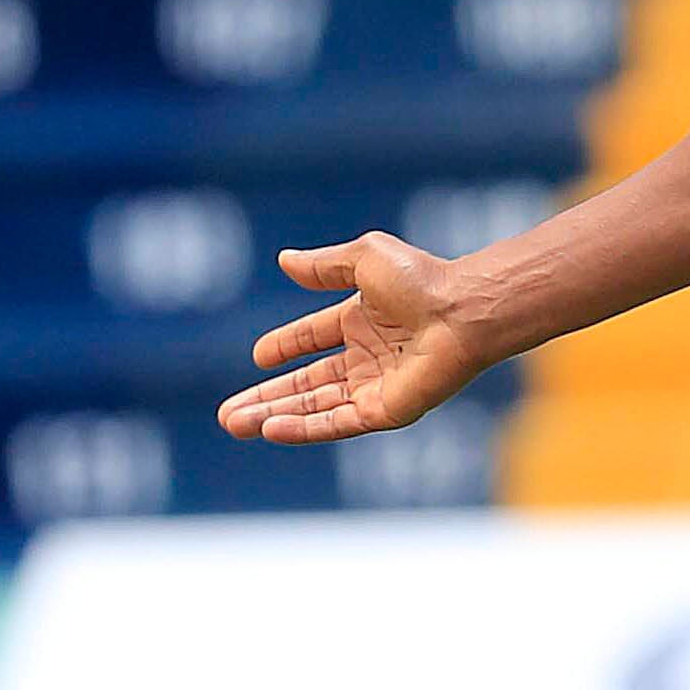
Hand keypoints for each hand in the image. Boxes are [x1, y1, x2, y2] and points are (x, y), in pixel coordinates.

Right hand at [217, 232, 493, 445]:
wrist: (460, 311)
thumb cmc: (422, 280)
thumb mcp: (363, 259)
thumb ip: (324, 266)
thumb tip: (285, 261)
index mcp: (364, 320)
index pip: (314, 338)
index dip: (286, 347)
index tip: (258, 356)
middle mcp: (369, 356)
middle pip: (308, 384)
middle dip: (267, 397)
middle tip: (228, 414)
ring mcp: (377, 386)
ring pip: (315, 407)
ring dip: (275, 416)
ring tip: (234, 423)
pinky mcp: (387, 410)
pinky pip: (337, 422)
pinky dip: (304, 427)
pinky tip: (271, 429)